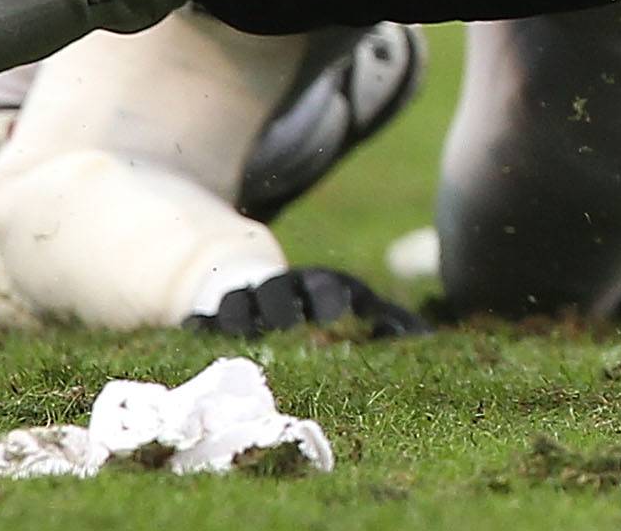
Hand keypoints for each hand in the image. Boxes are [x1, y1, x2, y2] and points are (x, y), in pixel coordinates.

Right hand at [184, 265, 425, 338]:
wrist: (263, 281)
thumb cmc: (321, 301)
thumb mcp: (356, 303)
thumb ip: (388, 319)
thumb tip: (426, 339)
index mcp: (319, 282)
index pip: (326, 284)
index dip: (330, 296)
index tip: (338, 313)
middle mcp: (282, 287)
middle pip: (279, 291)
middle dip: (285, 305)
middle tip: (290, 325)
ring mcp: (245, 299)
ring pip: (239, 301)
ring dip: (242, 316)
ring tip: (245, 335)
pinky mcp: (213, 315)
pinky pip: (202, 317)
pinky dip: (199, 323)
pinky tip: (194, 330)